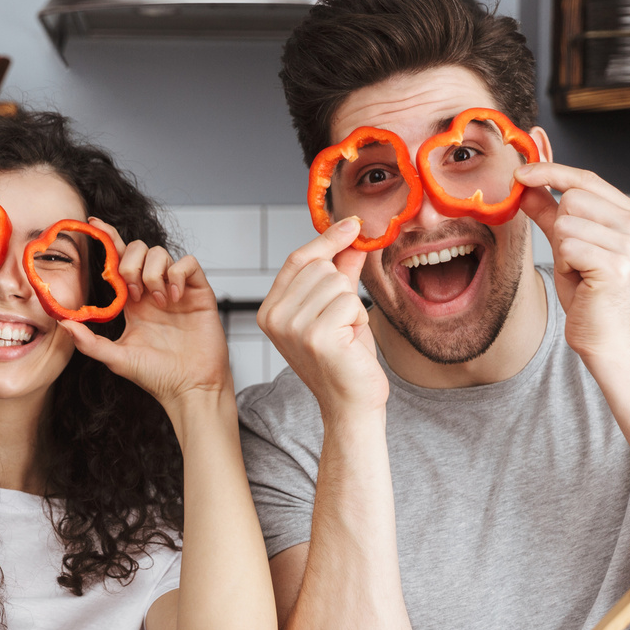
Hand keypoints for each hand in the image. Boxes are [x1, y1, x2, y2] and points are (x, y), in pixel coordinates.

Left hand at [58, 219, 231, 408]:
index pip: (119, 260)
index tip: (93, 224)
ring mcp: (176, 290)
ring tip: (157, 302)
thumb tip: (63, 323)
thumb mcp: (116, 358)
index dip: (108, 239)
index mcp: (133, 303)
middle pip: (138, 249)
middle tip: (133, 294)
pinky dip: (177, 273)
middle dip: (130, 264)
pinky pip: (188, 263)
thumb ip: (89, 342)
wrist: (191, 389)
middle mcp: (153, 291)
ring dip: (153, 273)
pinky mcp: (199, 292)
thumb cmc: (158, 377)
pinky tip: (173, 295)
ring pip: (161, 253)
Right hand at [256, 218, 385, 419]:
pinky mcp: (316, 336)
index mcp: (270, 310)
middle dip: (343, 289)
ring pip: (337, 282)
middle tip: (343, 322)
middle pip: (321, 268)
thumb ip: (340, 272)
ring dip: (352, 306)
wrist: (351, 404)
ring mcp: (292, 327)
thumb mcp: (337, 309)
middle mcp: (274, 318)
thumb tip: (351, 238)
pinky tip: (351, 342)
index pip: (298, 259)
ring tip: (346, 334)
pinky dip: (359, 319)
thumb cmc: (345, 361)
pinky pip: (349, 301)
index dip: (327, 239)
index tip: (352, 225)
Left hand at [518, 163, 629, 364]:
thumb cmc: (589, 293)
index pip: (586, 179)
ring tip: (579, 271)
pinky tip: (581, 280)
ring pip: (566, 223)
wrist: (606, 337)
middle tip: (574, 258)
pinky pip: (567, 247)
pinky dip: (564, 265)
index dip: (550, 172)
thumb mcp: (566, 244)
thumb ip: (548, 212)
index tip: (520, 171)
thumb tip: (526, 183)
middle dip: (560, 228)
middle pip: (572, 198)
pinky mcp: (616, 264)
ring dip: (562, 250)